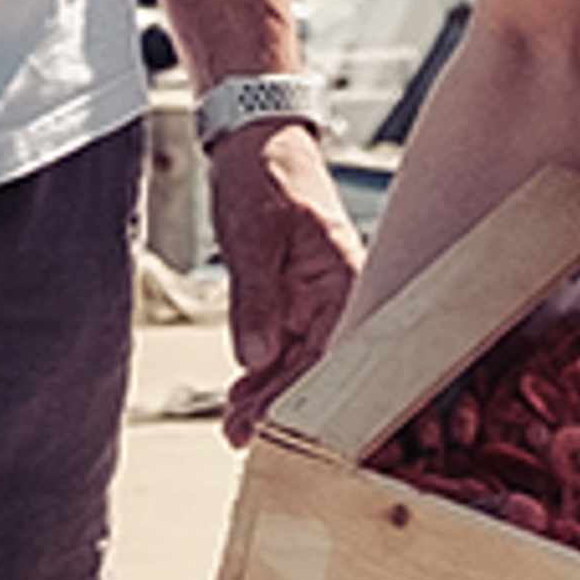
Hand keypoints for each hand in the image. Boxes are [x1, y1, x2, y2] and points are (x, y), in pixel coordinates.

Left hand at [209, 124, 363, 442]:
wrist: (255, 140)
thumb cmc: (264, 174)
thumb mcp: (253, 234)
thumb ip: (255, 297)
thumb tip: (255, 358)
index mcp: (346, 277)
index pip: (331, 352)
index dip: (301, 395)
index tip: (271, 426)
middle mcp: (338, 295)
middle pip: (317, 368)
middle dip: (280, 408)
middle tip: (242, 439)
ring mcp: (315, 299)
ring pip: (297, 364)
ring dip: (267, 399)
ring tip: (234, 430)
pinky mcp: (292, 299)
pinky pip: (281, 347)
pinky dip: (260, 375)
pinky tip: (239, 400)